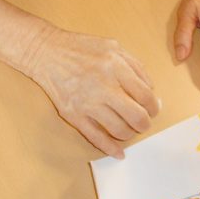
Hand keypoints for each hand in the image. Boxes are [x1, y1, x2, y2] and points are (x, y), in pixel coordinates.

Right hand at [25, 27, 160, 158]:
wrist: (45, 52)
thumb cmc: (79, 48)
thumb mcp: (112, 46)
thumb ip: (135, 65)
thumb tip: (151, 91)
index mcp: (115, 66)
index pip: (146, 96)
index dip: (153, 107)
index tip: (151, 109)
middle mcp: (103, 86)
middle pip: (137, 117)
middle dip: (144, 124)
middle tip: (142, 122)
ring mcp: (87, 102)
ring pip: (119, 130)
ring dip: (129, 134)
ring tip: (128, 129)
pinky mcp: (73, 114)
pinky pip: (96, 137)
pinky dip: (110, 149)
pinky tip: (118, 152)